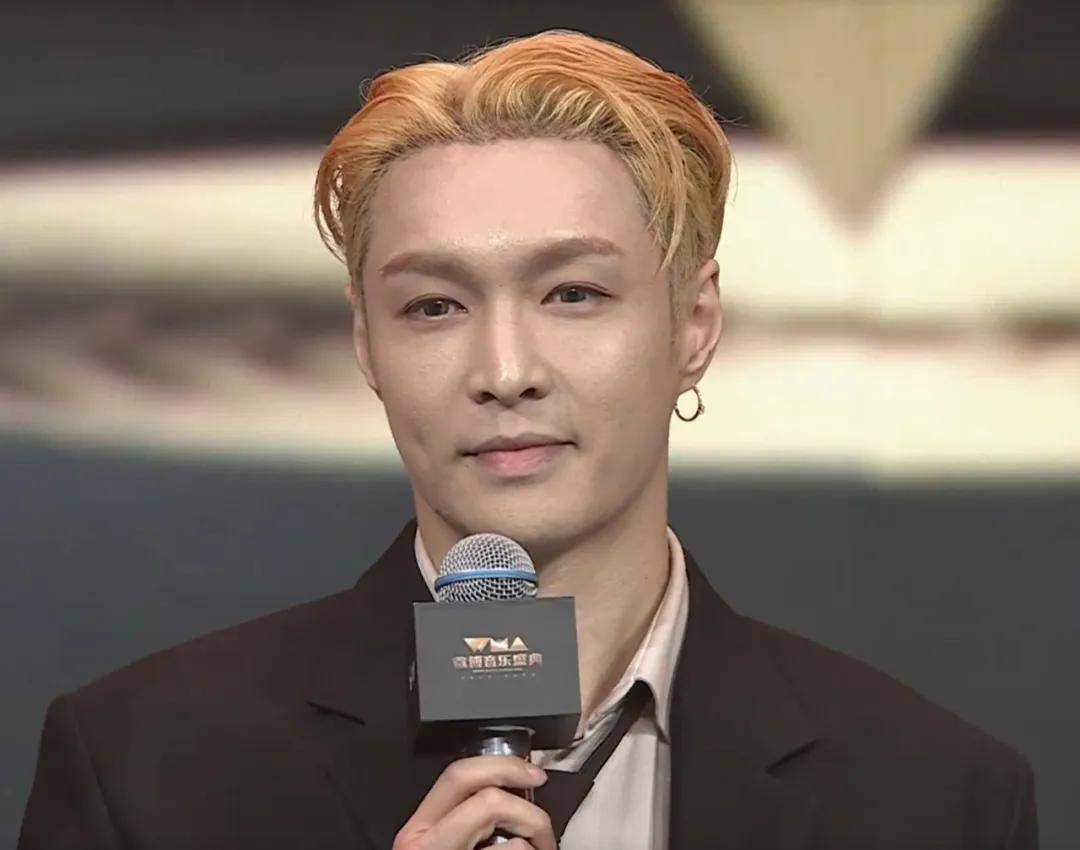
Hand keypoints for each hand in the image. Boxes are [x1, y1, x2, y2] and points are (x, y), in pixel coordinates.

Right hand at [392, 755, 554, 849]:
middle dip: (528, 809)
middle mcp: (425, 845)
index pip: (458, 775)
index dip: (503, 766)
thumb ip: (467, 816)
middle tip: (543, 831)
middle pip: (488, 800)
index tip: (534, 774)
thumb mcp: (448, 842)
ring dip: (535, 842)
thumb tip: (515, 786)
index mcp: (418, 829)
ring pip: (510, 840)